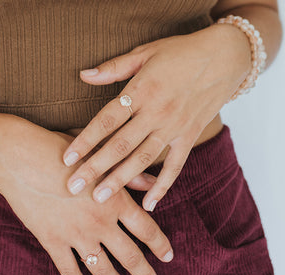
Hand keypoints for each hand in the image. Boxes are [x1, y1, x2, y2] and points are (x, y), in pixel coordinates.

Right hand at [0, 116, 172, 274]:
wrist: (22, 159)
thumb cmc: (65, 154)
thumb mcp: (102, 161)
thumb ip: (130, 176)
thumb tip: (154, 184)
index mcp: (115, 201)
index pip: (147, 230)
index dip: (160, 245)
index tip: (168, 257)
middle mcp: (100, 223)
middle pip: (129, 256)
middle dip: (145, 273)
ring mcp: (75, 235)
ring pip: (101, 268)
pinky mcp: (52, 241)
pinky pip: (68, 269)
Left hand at [62, 23, 251, 210]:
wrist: (224, 57)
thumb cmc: (181, 53)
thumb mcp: (145, 53)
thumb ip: (113, 68)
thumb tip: (83, 74)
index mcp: (141, 91)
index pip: (106, 121)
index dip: (85, 140)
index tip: (67, 159)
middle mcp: (156, 113)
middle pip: (120, 145)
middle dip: (95, 168)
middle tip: (74, 187)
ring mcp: (174, 128)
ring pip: (142, 159)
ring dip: (120, 180)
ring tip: (99, 198)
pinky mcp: (189, 137)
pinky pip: (175, 166)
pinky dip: (163, 186)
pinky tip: (149, 204)